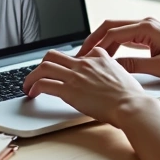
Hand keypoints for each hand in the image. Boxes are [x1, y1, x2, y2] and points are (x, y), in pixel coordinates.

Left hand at [21, 48, 153, 125]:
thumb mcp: (123, 74)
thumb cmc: (130, 96)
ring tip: (28, 85)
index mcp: (99, 57)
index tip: (63, 71)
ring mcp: (76, 76)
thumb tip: (108, 77)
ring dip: (32, 76)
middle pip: (54, 55)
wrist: (130, 105)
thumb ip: (111, 70)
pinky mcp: (69, 90)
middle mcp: (84, 63)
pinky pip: (44, 84)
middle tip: (39, 75)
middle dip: (42, 64)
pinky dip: (34, 86)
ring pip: (44, 67)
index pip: (77, 53)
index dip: (67, 63)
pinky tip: (33, 93)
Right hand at [76, 17, 159, 80]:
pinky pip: (127, 37)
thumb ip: (134, 65)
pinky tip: (109, 56)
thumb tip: (113, 67)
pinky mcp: (151, 35)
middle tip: (81, 55)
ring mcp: (148, 28)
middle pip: (111, 27)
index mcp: (146, 27)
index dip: (96, 45)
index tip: (85, 57)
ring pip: (118, 31)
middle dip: (94, 40)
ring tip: (91, 57)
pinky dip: (115, 45)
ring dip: (104, 42)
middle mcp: (146, 23)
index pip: (112, 33)